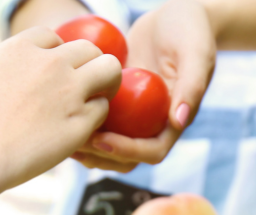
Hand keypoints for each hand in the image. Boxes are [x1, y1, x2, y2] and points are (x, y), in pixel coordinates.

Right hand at [0, 27, 121, 190]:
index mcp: (21, 48)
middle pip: (89, 49)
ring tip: (96, 101)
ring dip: (106, 85)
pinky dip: (95, 119)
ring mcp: (69, 90)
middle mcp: (50, 62)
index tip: (53, 74)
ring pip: (109, 70)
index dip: (58, 56)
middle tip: (85, 87)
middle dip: (89, 66)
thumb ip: (4, 75)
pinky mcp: (80, 121)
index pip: (54, 38)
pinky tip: (81, 131)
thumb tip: (6, 82)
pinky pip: (102, 110)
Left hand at [72, 0, 215, 172]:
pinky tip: (60, 113)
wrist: (175, 14)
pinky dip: (80, 122)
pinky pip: (98, 121)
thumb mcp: (195, 53)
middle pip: (126, 158)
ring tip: (63, 136)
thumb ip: (192, 85)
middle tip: (75, 143)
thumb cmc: (189, 30)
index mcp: (173, 120)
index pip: (152, 152)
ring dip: (87, 148)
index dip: (127, 152)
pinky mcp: (118, 102)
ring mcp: (133, 115)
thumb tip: (178, 121)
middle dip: (101, 156)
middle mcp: (152, 123)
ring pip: (108, 145)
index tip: (102, 140)